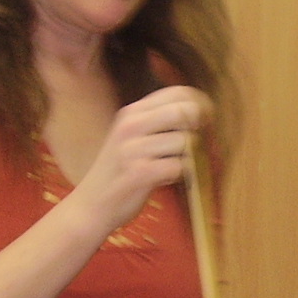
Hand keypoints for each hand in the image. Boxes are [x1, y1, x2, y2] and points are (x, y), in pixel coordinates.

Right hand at [72, 86, 211, 237]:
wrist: (92, 205)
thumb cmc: (121, 171)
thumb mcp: (134, 136)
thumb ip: (160, 121)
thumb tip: (201, 111)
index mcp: (132, 112)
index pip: (178, 92)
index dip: (201, 104)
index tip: (205, 121)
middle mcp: (131, 125)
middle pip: (184, 111)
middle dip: (199, 128)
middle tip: (196, 144)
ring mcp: (133, 149)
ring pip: (185, 141)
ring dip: (189, 156)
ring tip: (175, 166)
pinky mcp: (138, 173)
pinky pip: (178, 166)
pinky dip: (181, 174)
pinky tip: (167, 178)